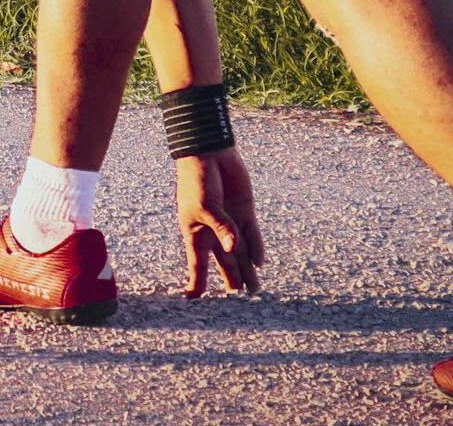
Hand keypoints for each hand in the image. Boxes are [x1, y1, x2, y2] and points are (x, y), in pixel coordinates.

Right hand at [176, 146, 264, 295]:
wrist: (209, 154)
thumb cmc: (198, 181)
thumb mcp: (205, 207)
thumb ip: (222, 229)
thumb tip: (234, 249)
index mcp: (196, 234)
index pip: (196, 264)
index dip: (195, 281)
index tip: (192, 299)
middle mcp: (214, 232)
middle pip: (224, 261)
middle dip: (231, 277)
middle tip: (240, 294)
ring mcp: (230, 222)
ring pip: (240, 252)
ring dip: (247, 269)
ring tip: (255, 288)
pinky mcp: (244, 212)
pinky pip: (252, 234)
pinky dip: (256, 248)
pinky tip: (260, 262)